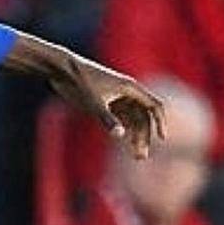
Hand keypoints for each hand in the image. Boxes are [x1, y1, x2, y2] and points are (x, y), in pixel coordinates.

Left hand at [47, 57, 166, 159]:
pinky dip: (126, 130)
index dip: (160, 122)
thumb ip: (107, 119)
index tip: (162, 139)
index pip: (154, 106)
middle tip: (140, 156)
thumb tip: (120, 135)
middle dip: (144, 136)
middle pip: (144, 117)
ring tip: (136, 156)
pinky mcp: (106, 101)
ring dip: (136, 136)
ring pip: (133, 120)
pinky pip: (122, 118)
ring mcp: (116, 97)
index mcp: (130, 88)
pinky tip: (125, 142)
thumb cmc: (79, 82)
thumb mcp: (93, 102)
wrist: (61, 68)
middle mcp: (126, 93)